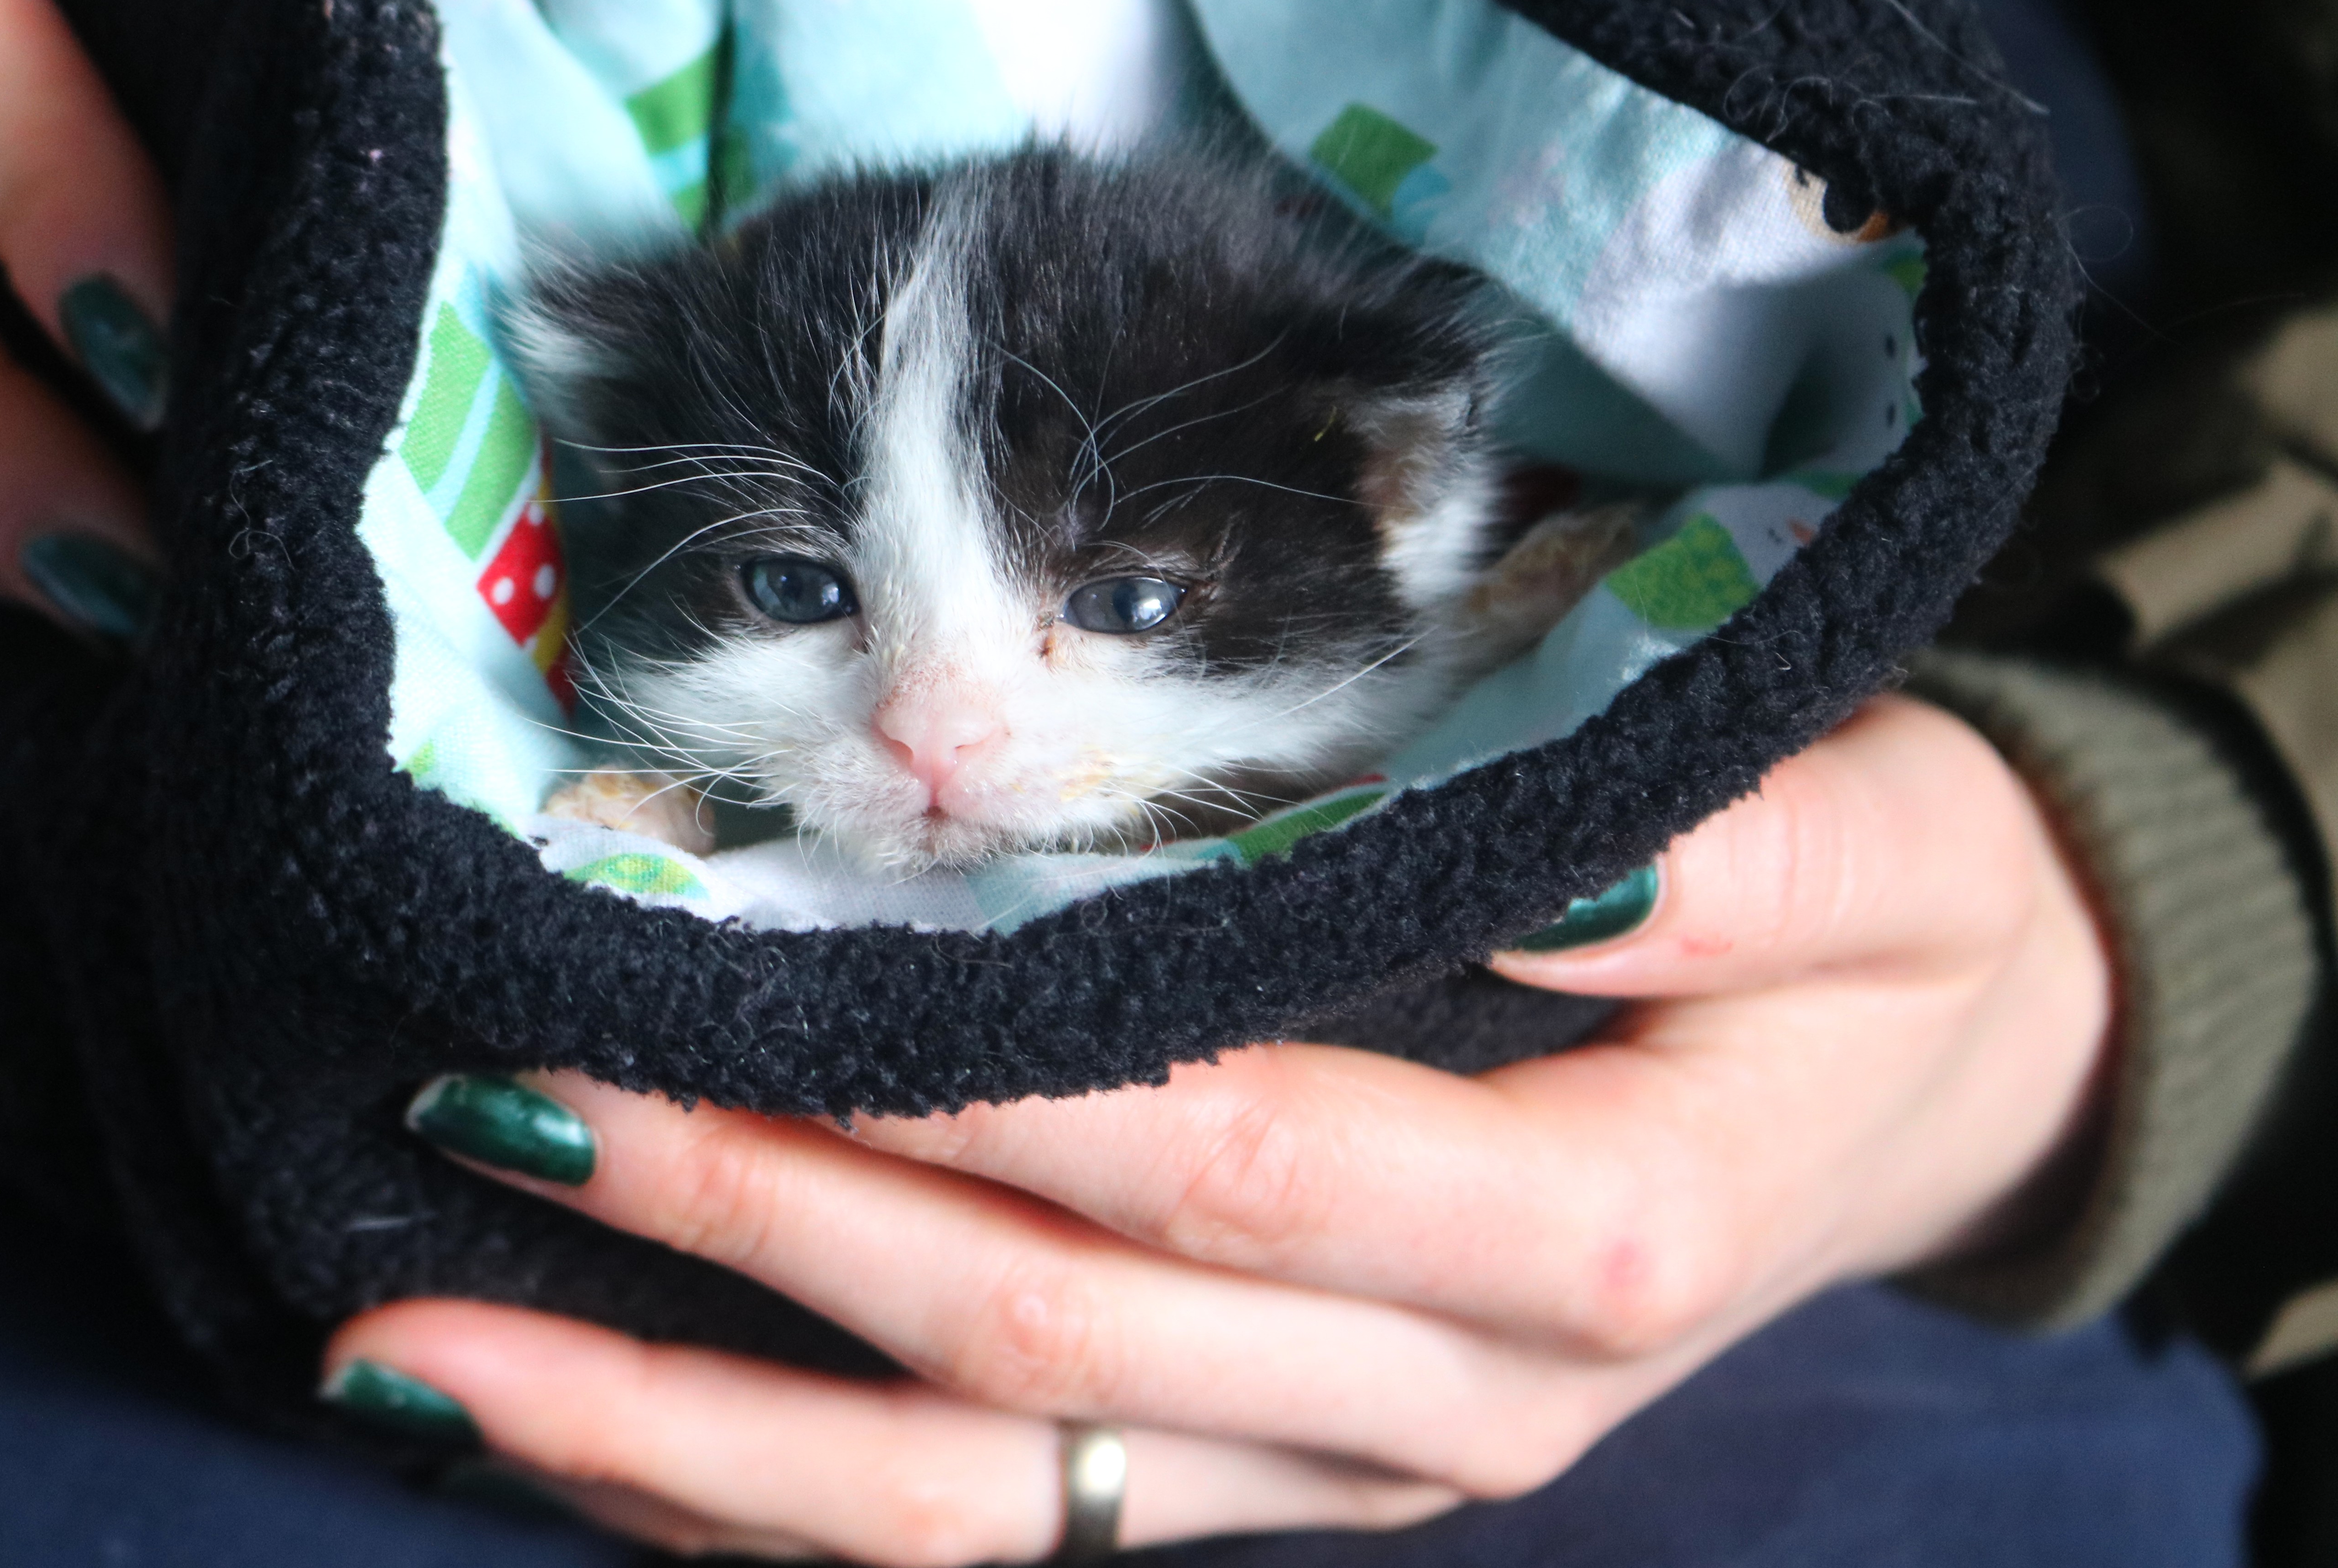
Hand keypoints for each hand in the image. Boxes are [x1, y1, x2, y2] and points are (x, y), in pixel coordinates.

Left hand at [330, 695, 2114, 1561]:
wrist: (1927, 1076)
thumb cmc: (1884, 928)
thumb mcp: (1875, 848)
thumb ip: (1726, 855)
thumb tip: (1536, 843)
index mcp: (1572, 1238)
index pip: (1208, 1160)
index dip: (954, 1096)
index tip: (705, 997)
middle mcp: (1433, 1405)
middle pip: (1035, 1344)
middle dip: (743, 1241)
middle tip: (481, 1116)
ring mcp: (1335, 1471)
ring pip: (975, 1503)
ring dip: (684, 1436)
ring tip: (414, 1351)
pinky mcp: (1274, 1477)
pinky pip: (1005, 1534)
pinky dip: (780, 1506)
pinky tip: (589, 1439)